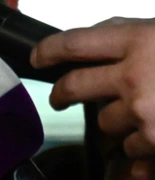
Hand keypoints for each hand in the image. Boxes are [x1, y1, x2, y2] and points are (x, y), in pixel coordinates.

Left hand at [33, 17, 154, 157]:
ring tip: (142, 114)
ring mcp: (142, 111)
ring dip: (115, 120)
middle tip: (58, 99)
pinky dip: (140, 143)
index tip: (37, 57)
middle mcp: (133, 76)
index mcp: (137, 41)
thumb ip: (129, 33)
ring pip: (103, 121)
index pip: (72, 43)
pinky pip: (129, 147)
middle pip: (73, 86)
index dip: (47, 50)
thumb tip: (97, 34)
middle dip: (60, 94)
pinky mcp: (153, 141)